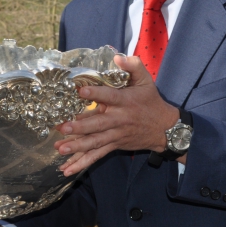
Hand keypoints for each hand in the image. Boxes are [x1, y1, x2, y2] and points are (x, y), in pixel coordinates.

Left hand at [55, 54, 182, 176]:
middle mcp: (119, 120)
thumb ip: (134, 66)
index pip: (109, 97)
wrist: (164, 129)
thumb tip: (118, 57)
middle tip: (63, 128)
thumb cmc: (151, 101)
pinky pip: (97, 155)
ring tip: (60, 149)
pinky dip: (82, 163)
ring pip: (95, 142)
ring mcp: (116, 135)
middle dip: (80, 128)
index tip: (80, 91)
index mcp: (125, 102)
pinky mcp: (114, 145)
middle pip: (98, 125)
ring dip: (77, 147)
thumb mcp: (146, 81)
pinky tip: (67, 169)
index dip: (95, 94)